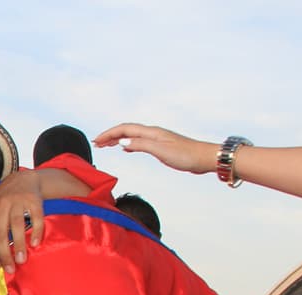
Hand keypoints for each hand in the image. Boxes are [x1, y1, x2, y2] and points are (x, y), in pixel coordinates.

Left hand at [0, 170, 46, 273]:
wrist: (24, 179)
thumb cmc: (6, 201)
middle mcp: (1, 204)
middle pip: (0, 234)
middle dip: (4, 255)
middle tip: (10, 268)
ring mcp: (17, 201)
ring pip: (16, 227)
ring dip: (19, 246)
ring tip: (21, 260)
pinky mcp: (33, 200)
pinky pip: (35, 219)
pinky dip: (36, 233)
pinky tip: (35, 244)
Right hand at [93, 124, 218, 174]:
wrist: (205, 158)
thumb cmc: (186, 155)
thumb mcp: (161, 151)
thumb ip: (141, 145)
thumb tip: (122, 142)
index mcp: (151, 133)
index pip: (125, 129)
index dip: (109, 134)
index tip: (97, 141)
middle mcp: (153, 133)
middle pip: (126, 130)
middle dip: (110, 135)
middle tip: (97, 143)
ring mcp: (157, 139)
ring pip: (132, 136)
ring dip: (118, 139)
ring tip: (106, 145)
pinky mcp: (161, 146)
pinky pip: (139, 141)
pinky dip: (128, 143)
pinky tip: (125, 148)